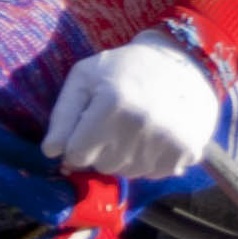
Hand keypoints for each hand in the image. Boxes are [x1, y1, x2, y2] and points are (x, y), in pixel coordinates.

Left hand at [43, 34, 220, 185]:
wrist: (182, 63)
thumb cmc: (124, 69)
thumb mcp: (85, 77)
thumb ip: (62, 115)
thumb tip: (51, 152)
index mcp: (111, 104)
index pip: (76, 155)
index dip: (78, 141)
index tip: (91, 123)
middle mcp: (140, 125)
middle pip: (102, 166)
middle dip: (103, 149)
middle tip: (117, 121)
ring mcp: (166, 141)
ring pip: (127, 174)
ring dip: (126, 156)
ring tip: (137, 126)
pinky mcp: (187, 152)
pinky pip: (153, 175)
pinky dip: (150, 160)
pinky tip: (155, 135)